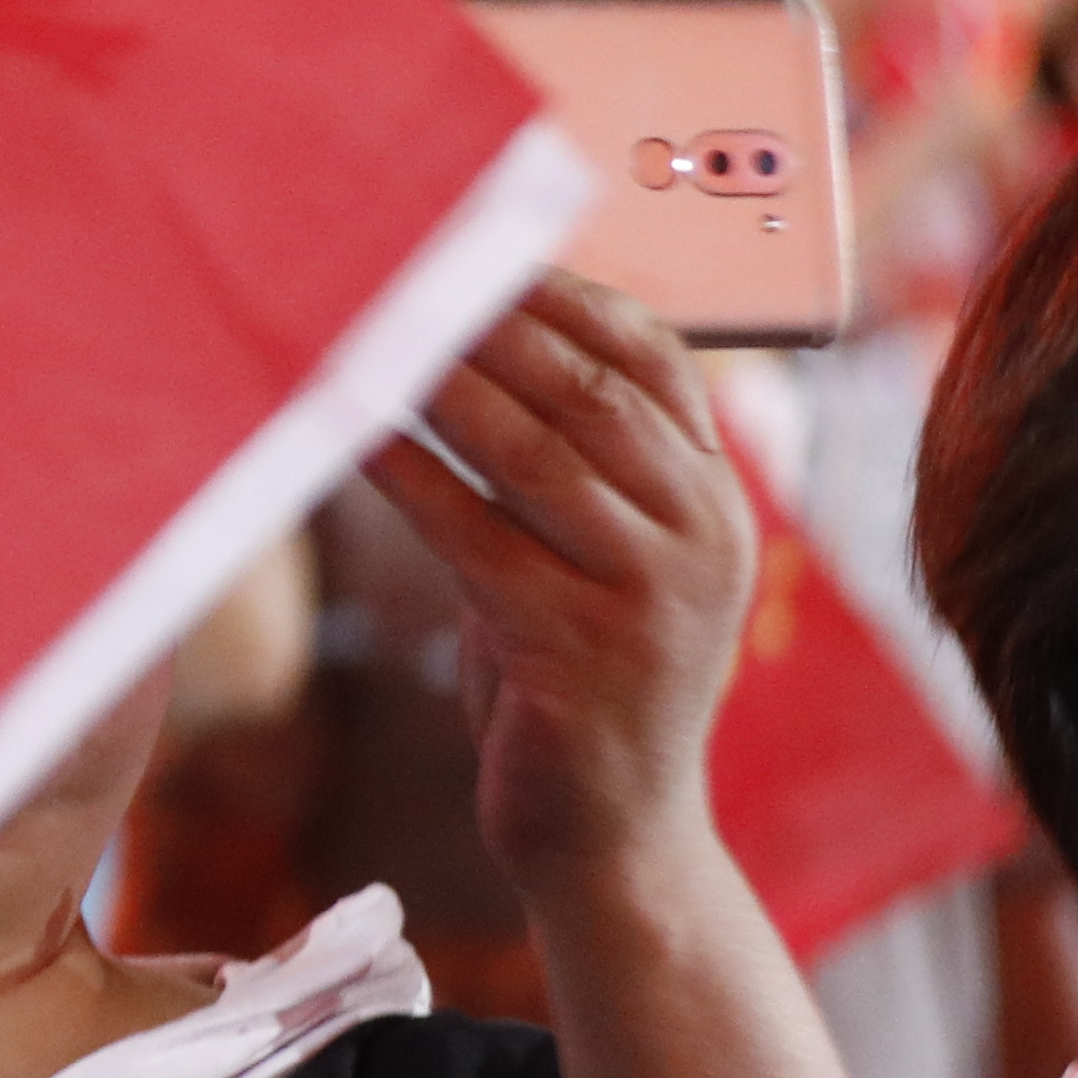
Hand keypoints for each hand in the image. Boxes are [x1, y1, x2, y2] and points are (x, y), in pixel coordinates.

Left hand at [363, 279, 752, 906]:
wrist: (613, 837)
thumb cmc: (585, 677)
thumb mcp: (609, 560)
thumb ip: (576, 464)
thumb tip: (472, 335)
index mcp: (721, 502)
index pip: (659, 361)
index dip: (568, 293)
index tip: (485, 240)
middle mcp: (705, 540)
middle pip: (595, 394)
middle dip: (498, 322)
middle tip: (410, 264)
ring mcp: (652, 599)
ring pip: (540, 456)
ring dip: (448, 385)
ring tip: (374, 330)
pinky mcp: (580, 653)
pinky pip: (479, 538)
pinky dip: (413, 477)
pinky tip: (356, 435)